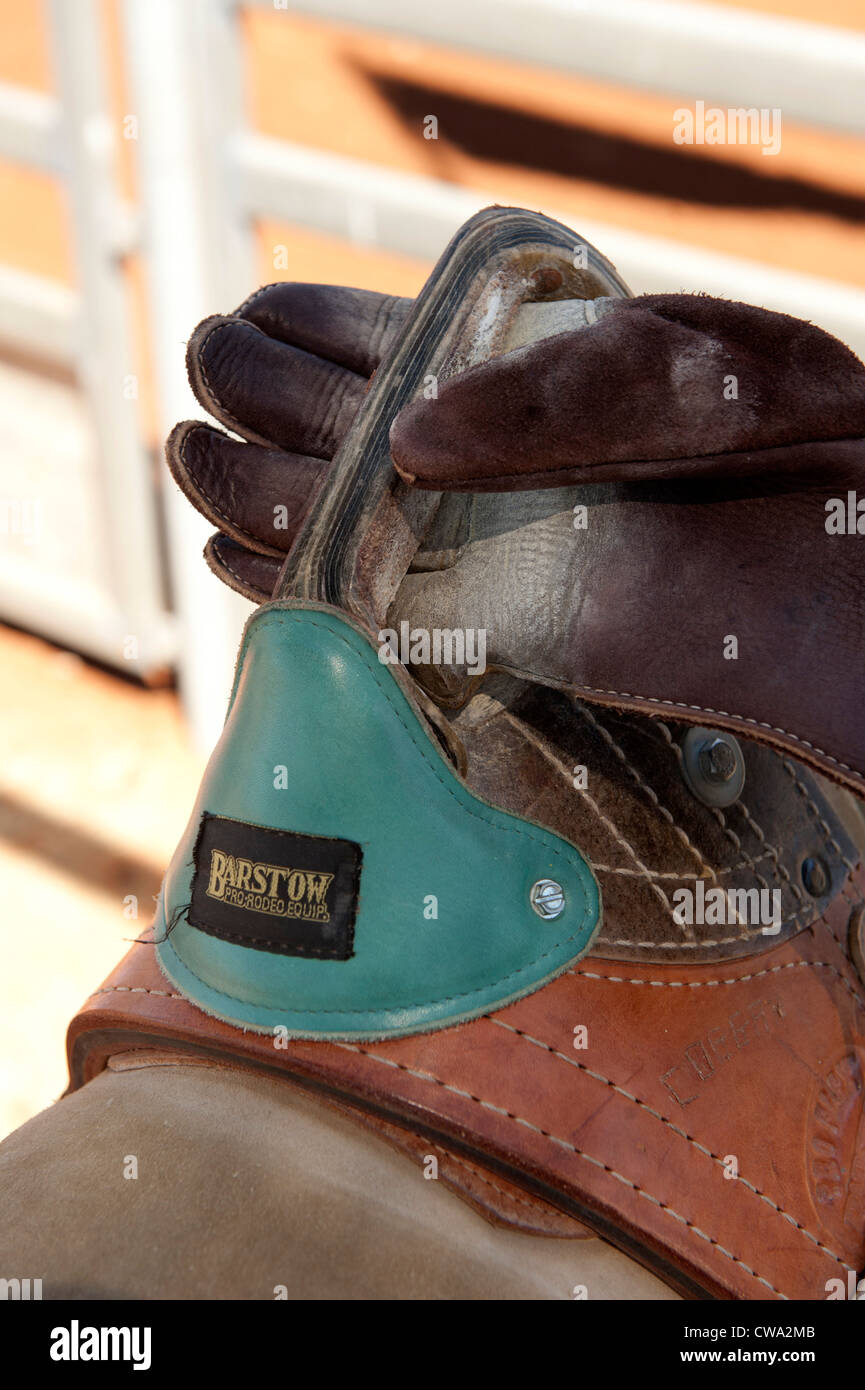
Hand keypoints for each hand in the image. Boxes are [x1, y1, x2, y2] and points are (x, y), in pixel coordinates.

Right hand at [167, 279, 864, 792]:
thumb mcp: (714, 373)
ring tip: (202, 470)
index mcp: (536, 370)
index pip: (385, 343)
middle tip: (208, 406)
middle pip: (339, 430)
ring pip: (340, 521)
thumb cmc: (825, 454)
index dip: (299, 338)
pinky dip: (302, 591)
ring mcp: (491, 546)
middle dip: (257, 410)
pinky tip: (247, 565)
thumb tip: (411, 431)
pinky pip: (379, 615)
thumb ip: (572, 386)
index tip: (238, 338)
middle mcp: (500, 462)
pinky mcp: (501, 634)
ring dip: (256, 498)